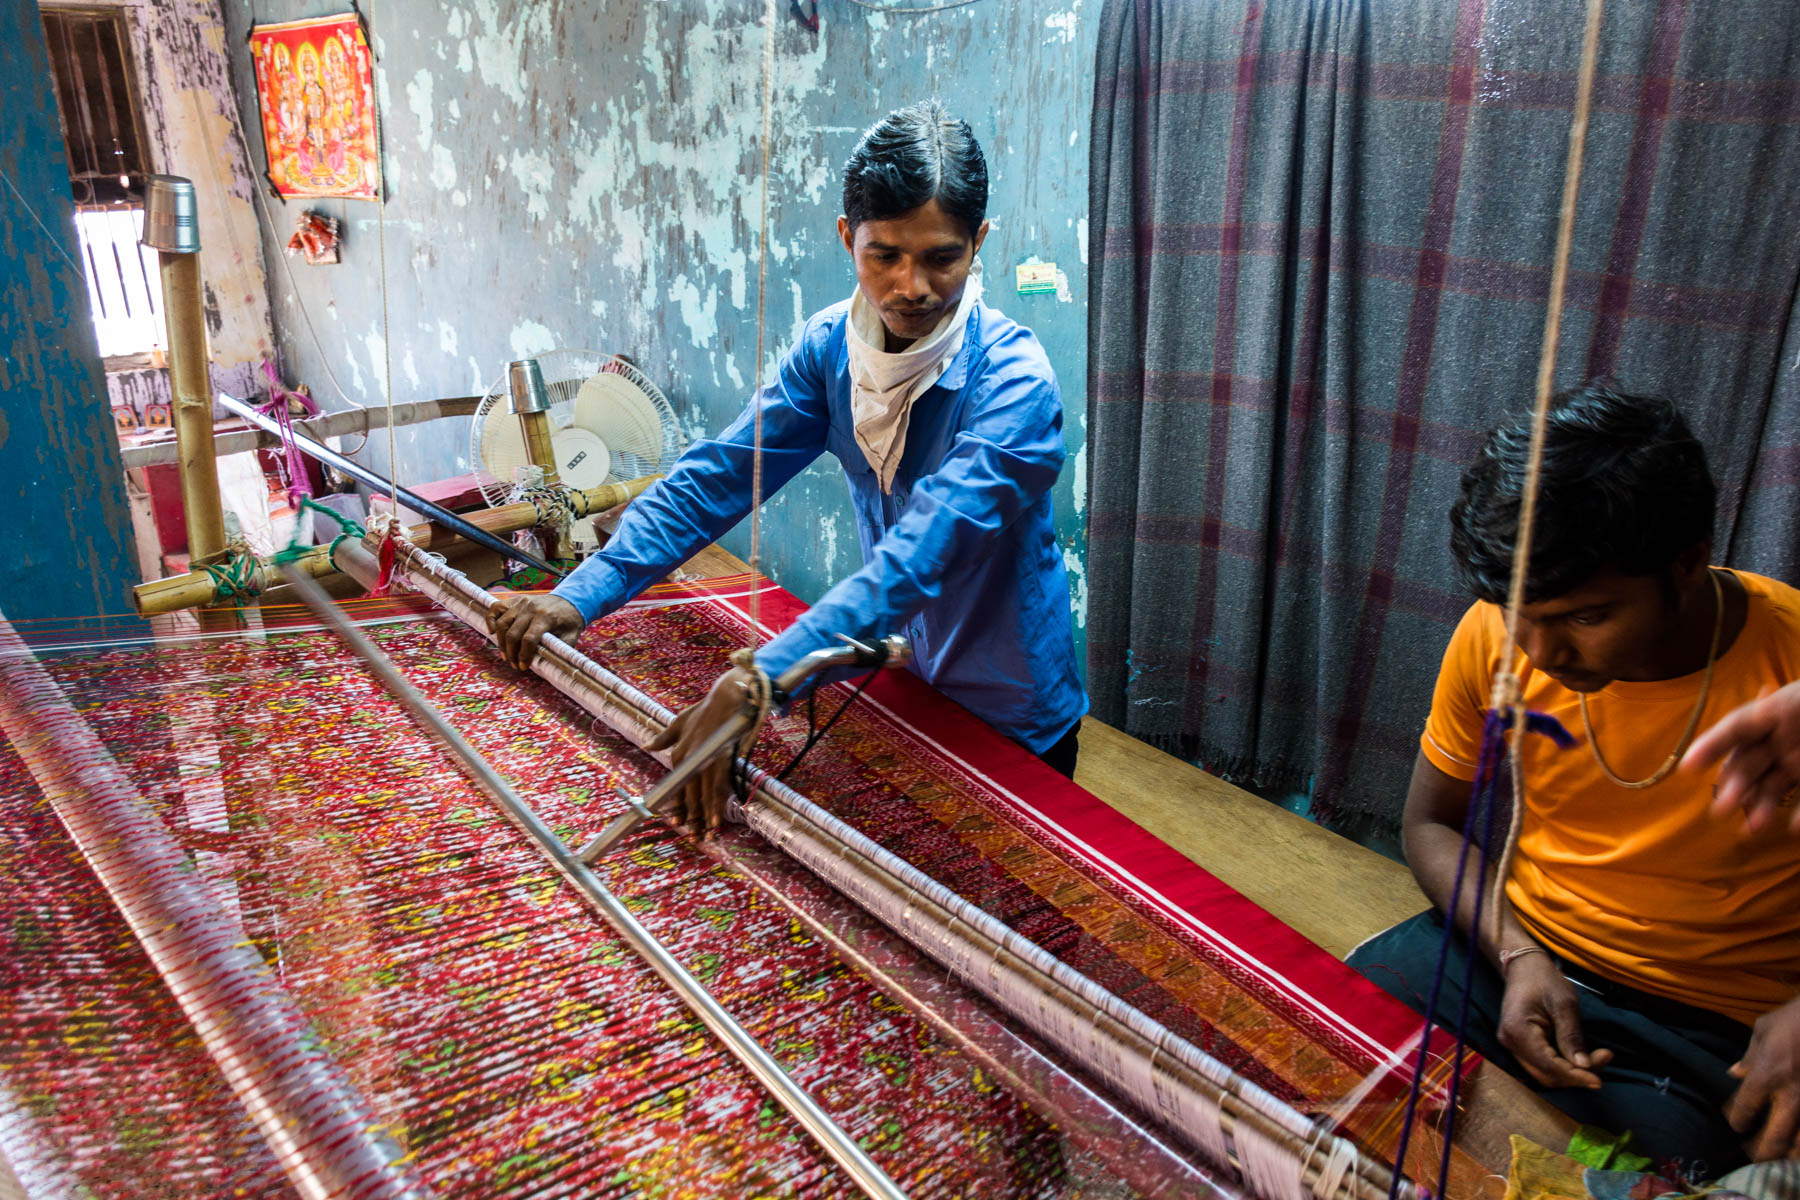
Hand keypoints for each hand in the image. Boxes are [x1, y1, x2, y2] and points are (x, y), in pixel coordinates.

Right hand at [488, 592, 583, 669]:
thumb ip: (560, 650)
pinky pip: (496, 608)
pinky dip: (491, 620)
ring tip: (506, 655)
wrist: (571, 599)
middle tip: (514, 665)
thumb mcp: (572, 636)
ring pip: (502, 623)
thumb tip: (546, 666)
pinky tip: (492, 632)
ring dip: (501, 642)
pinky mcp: (515, 600)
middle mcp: (531, 608)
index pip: (529, 639)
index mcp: (546, 618)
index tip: (523, 667)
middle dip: (511, 653)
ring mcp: (521, 603)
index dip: (524, 656)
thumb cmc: (570, 620)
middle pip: (513, 633)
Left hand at [645, 667, 752, 836]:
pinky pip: (718, 786)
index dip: (680, 807)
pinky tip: (714, 820)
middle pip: (690, 795)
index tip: (680, 823)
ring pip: (703, 795)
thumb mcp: (680, 722)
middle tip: (694, 837)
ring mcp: (705, 759)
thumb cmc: (707, 709)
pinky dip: (715, 804)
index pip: (678, 786)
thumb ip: (664, 737)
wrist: (728, 694)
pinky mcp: (721, 757)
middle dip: (692, 818)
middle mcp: (688, 758)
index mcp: (678, 752)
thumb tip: (647, 745)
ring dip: (704, 817)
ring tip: (705, 835)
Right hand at [1496, 952, 1613, 1088]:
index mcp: (1518, 1030)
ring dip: (1571, 1073)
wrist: (1524, 967)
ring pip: (1544, 1074)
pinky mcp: (1519, 1046)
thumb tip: (1584, 1067)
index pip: (1548, 1065)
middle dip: (1576, 1075)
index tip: (1600, 1082)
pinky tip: (1581, 1058)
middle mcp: (1509, 1042)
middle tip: (1604, 1058)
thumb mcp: (1564, 1004)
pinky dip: (1563, 1067)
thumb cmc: (1544, 980)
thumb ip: (1572, 1037)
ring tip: (1597, 1058)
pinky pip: (1542, 1066)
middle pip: (1546, 1075)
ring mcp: (1512, 1045)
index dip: (1575, 1076)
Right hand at [1685, 683, 1799, 833]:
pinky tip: (1792, 828)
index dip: (1711, 744)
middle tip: (1723, 809)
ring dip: (1760, 806)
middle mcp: (1782, 739)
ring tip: (1752, 829)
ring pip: (1773, 785)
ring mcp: (1798, 760)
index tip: (1686, 767)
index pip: (1737, 727)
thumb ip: (1775, 714)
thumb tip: (1763, 710)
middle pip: (1750, 763)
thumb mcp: (1797, 705)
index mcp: (1775, 713)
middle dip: (1735, 786)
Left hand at [1727, 995, 1799, 1160]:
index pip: (1743, 1109)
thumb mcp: (1765, 1029)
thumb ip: (1750, 1056)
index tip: (1736, 1124)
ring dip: (1791, 1154)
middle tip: (1755, 1155)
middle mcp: (1791, 1096)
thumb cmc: (1796, 1017)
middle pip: (1774, 1140)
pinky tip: (1799, 1144)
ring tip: (1783, 1157)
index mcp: (1766, 1075)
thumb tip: (1736, 1073)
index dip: (1736, 1120)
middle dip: (1762, 1152)